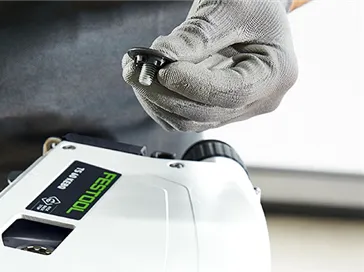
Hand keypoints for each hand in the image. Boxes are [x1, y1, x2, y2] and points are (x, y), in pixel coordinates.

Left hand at [122, 0, 297, 131]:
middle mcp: (258, 100)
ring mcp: (234, 110)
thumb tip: (162, 57)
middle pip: (202, 113)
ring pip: (186, 120)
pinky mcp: (213, 111)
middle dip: (164, 93)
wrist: (254, 7)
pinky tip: (150, 77)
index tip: (163, 69)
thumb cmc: (254, 3)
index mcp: (275, 75)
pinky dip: (159, 100)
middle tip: (136, 70)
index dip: (191, 85)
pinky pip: (180, 117)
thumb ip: (197, 35)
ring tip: (139, 69)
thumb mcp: (229, 8)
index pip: (229, 94)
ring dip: (155, 99)